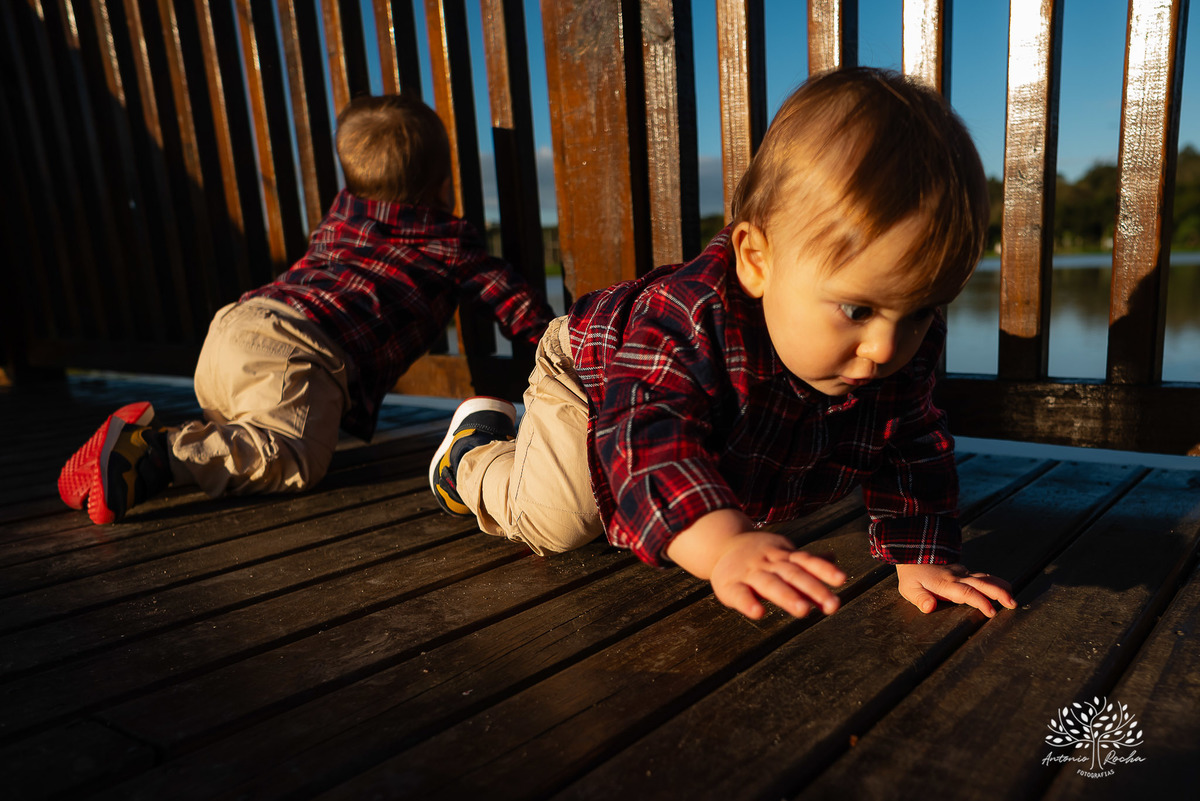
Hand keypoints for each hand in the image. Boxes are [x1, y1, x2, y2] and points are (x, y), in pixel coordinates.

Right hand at [666, 509, 844, 619]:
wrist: (720, 545)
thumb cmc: (759, 555)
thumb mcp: (782, 553)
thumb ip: (806, 561)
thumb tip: (835, 559)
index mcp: (783, 555)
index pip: (806, 561)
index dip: (824, 569)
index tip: (842, 580)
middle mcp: (769, 562)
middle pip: (793, 574)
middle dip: (813, 589)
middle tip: (833, 605)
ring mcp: (750, 573)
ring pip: (770, 583)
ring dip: (787, 596)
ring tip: (804, 611)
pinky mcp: (730, 585)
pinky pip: (740, 594)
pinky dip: (748, 603)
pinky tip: (759, 613)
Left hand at [896, 563, 1016, 617]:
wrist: (913, 553)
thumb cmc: (912, 575)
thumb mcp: (909, 588)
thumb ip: (920, 598)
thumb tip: (929, 608)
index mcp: (945, 583)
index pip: (966, 593)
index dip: (980, 602)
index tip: (992, 612)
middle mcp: (957, 576)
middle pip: (982, 583)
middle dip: (999, 593)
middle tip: (1013, 604)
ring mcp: (962, 572)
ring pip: (985, 578)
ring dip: (1000, 587)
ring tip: (1013, 597)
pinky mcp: (964, 571)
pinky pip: (982, 576)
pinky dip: (995, 582)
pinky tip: (1005, 588)